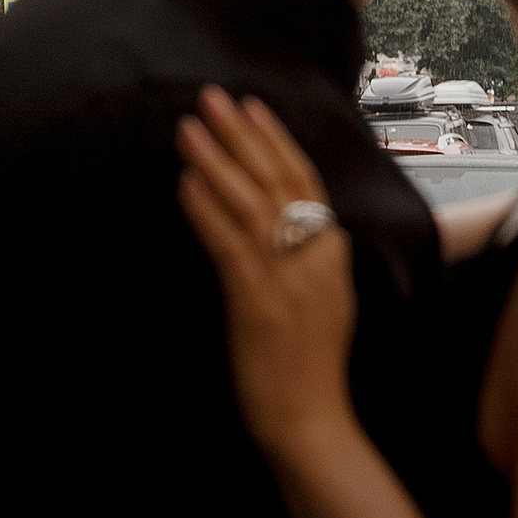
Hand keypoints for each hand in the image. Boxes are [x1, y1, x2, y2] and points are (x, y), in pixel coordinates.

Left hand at [176, 88, 357, 466]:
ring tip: (189, 128)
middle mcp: (314, 256)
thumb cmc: (310, 367)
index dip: (275, 140)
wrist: (312, 420)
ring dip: (216, 160)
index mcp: (331, 251)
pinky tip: (186, 184)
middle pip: (276, 179)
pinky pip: (229, 244)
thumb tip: (279, 222)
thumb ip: (306, 257)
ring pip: (250, 204)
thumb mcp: (322, 299)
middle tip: (212, 97)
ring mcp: (288, 277)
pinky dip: (206, 209)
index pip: (304, 179)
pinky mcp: (258, 301)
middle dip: (241, 134)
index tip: (250, 106)